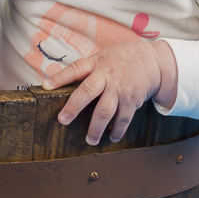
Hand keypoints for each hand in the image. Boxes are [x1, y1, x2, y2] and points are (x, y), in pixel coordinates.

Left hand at [41, 40, 177, 145]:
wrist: (153, 61)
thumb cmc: (121, 59)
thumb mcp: (102, 57)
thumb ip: (86, 70)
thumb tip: (60, 84)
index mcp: (96, 64)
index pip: (75, 69)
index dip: (59, 78)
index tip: (46, 86)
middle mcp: (107, 76)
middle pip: (88, 92)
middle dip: (74, 107)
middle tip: (63, 120)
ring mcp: (120, 89)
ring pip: (105, 111)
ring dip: (96, 128)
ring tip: (90, 140)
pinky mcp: (132, 100)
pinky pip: (123, 119)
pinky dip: (117, 131)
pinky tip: (112, 137)